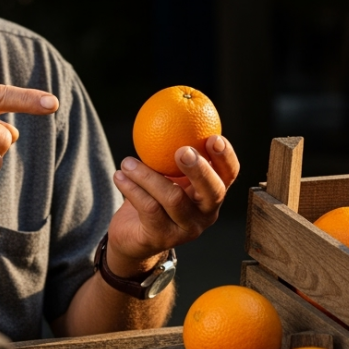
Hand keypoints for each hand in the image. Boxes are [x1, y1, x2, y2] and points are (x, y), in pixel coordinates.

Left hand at [106, 135, 239, 275]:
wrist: (133, 236)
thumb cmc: (153, 196)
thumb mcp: (166, 174)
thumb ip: (171, 151)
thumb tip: (169, 110)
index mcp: (212, 193)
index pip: (229, 175)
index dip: (226, 157)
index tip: (213, 137)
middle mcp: (206, 214)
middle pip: (213, 192)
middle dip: (200, 169)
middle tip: (182, 150)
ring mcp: (186, 229)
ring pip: (173, 199)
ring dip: (147, 176)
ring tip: (127, 162)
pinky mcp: (162, 238)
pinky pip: (149, 208)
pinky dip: (133, 189)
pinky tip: (119, 175)